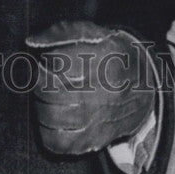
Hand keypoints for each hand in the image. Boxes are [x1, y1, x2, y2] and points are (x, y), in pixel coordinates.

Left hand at [26, 20, 157, 155]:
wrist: (143, 87)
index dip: (45, 60)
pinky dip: (46, 129)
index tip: (47, 60)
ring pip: (52, 116)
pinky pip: (57, 141)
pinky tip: (52, 116)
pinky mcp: (95, 140)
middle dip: (40, 82)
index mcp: (107, 58)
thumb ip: (61, 32)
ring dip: (40, 104)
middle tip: (44, 77)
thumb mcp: (92, 33)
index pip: (60, 62)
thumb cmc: (109, 55)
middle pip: (52, 91)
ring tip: (48, 95)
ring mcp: (101, 119)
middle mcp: (106, 90)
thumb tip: (31, 42)